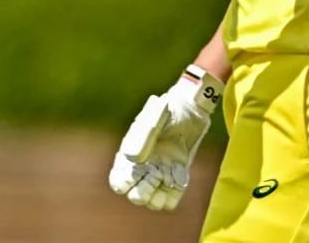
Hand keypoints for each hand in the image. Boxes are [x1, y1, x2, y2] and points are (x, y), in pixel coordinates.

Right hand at [107, 65, 224, 210]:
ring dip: (159, 198)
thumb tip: (131, 158)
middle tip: (155, 176)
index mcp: (131, 155)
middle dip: (143, 193)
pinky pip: (171, 200)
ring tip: (167, 180)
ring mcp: (161, 173)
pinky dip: (173, 197)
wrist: (190, 108)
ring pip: (152, 201)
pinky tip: (178, 181)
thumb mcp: (154, 119)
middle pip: (135, 196)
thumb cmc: (168, 110)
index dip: (124, 183)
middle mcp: (143, 167)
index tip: (136, 172)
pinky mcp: (177, 177)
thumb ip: (142, 138)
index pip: (118, 182)